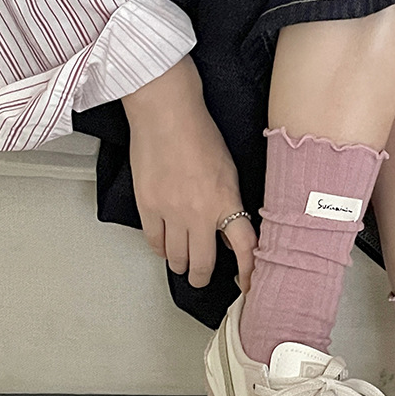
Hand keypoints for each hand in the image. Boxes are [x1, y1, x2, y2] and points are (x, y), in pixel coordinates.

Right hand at [122, 56, 256, 290]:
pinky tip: (163, 246)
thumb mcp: (229, 172)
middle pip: (203, 262)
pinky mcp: (147, 206)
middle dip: (202, 276)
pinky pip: (153, 241)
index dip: (247, 271)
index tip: (247, 283)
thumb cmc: (199, 133)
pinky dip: (159, 248)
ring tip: (182, 264)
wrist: (166, 112)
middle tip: (201, 278)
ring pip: (176, 257)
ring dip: (180, 265)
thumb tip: (229, 233)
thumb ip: (230, 204)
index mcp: (226, 202)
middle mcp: (199, 213)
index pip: (244, 248)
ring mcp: (171, 212)